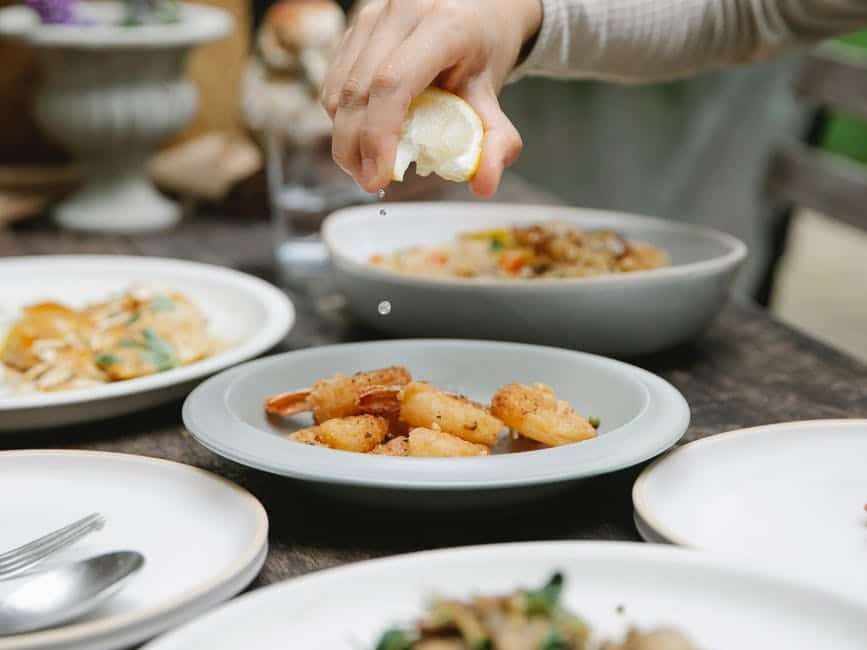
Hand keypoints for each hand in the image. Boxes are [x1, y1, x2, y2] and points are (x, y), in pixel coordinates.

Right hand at [321, 0, 541, 197]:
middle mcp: (401, 13)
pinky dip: (342, 118)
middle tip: (370, 183)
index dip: (379, 134)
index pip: (393, 83)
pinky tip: (363, 138)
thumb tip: (484, 185)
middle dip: (355, 147)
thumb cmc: (482, 49)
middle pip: (357, 89)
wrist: (476, 9)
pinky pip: (334, 81)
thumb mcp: (494, 93)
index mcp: (443, 25)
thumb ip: (496, 140)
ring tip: (365, 167)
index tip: (380, 176)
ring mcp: (372, 17)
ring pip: (338, 88)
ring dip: (344, 137)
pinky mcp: (355, 28)